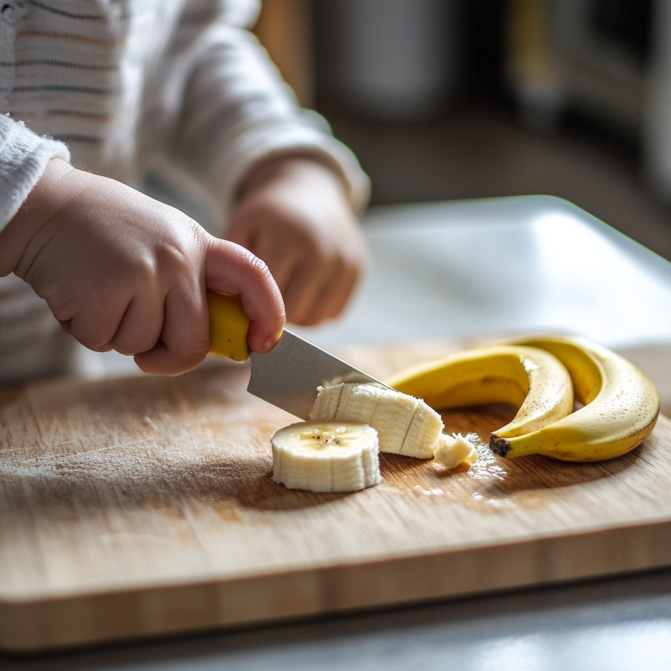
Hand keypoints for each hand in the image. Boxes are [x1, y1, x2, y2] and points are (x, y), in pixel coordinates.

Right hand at [0, 159, 284, 374]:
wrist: (45, 206)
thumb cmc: (108, 233)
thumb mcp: (164, 242)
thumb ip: (190, 284)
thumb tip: (213, 343)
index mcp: (196, 242)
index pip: (253, 276)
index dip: (269, 313)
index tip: (264, 344)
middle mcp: (177, 257)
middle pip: (194, 343)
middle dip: (170, 358)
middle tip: (147, 349)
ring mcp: (142, 273)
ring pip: (144, 346)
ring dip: (120, 335)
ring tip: (103, 290)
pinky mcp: (102, 292)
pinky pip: (105, 342)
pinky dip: (89, 330)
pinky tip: (80, 292)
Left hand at [226, 156, 367, 325]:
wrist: (309, 188)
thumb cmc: (269, 216)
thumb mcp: (241, 229)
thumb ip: (233, 268)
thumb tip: (235, 312)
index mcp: (287, 239)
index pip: (268, 299)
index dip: (253, 303)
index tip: (246, 294)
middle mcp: (322, 251)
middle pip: (293, 313)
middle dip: (275, 312)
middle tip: (265, 296)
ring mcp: (344, 261)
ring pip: (315, 319)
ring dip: (297, 315)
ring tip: (284, 293)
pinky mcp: (358, 269)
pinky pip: (334, 313)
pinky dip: (318, 309)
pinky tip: (306, 289)